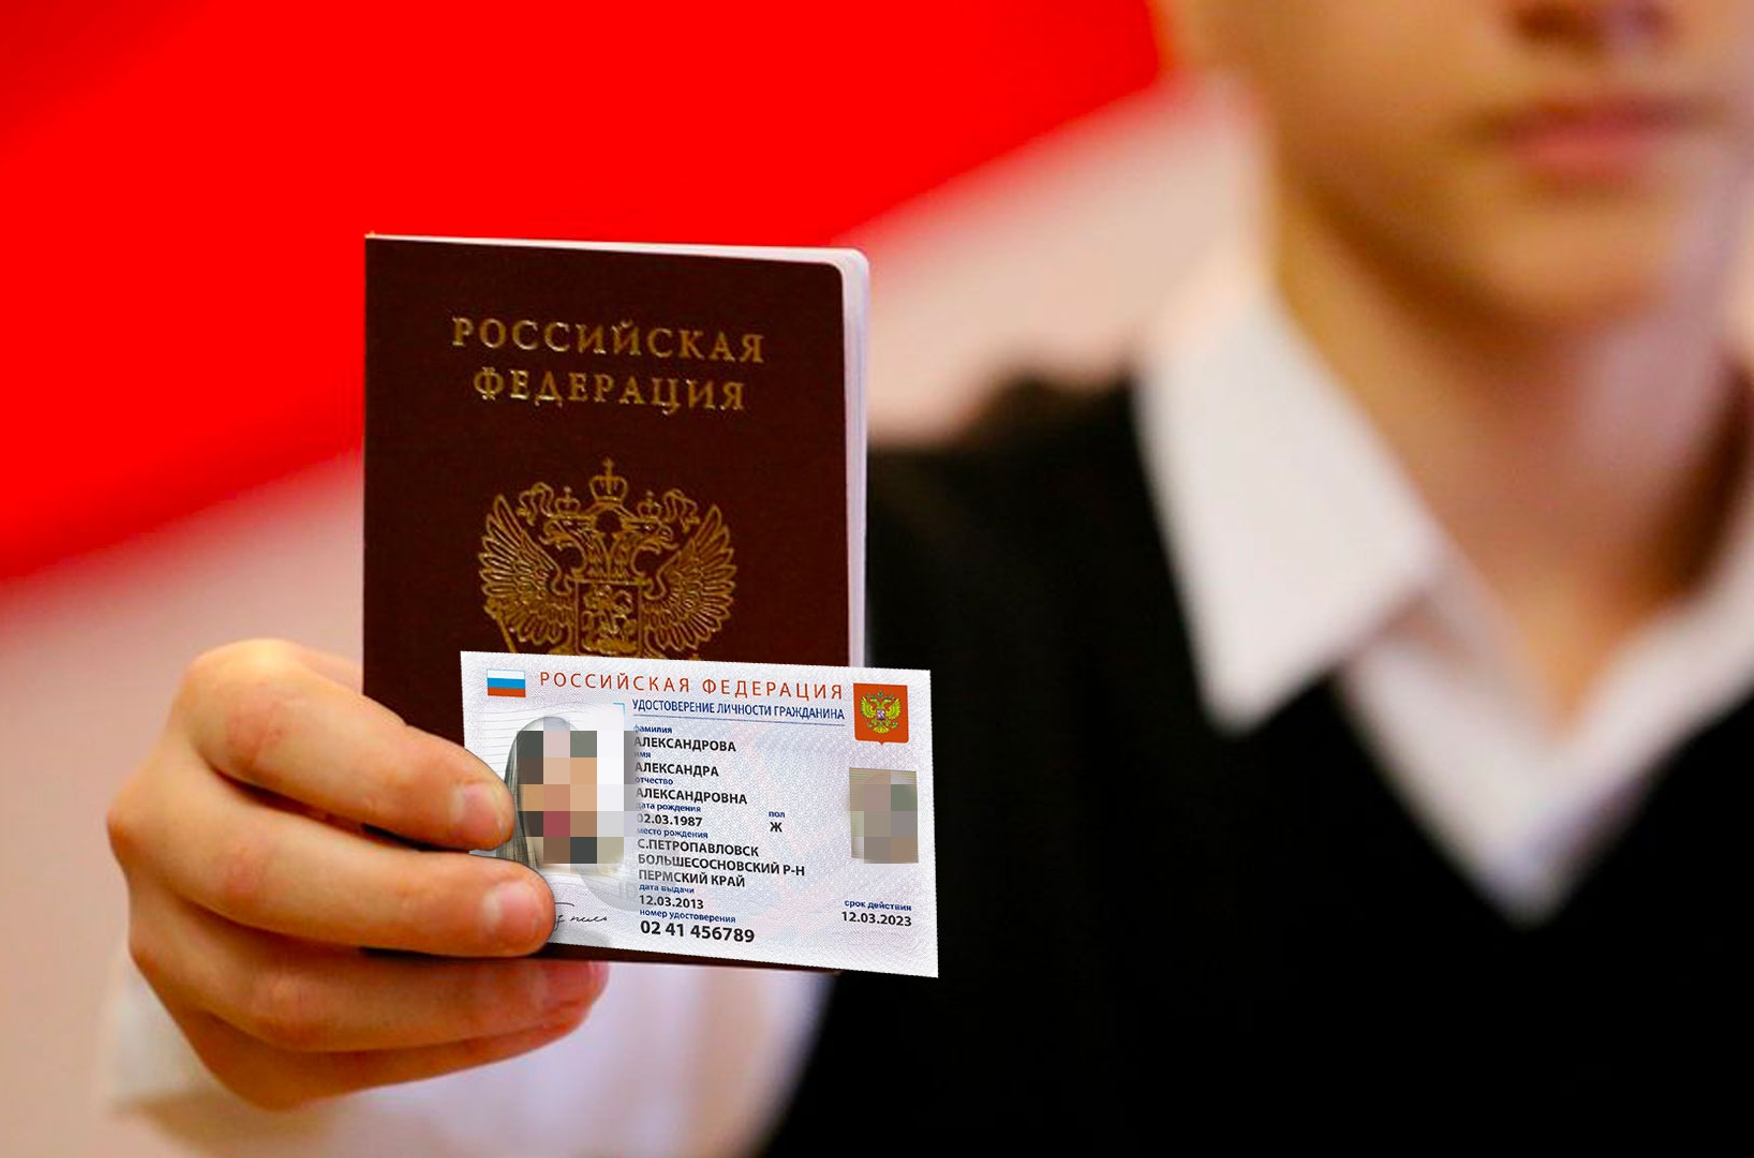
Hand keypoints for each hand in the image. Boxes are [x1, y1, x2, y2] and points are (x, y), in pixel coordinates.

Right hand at [107, 640, 606, 1108]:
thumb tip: (569, 817)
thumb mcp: (411, 706)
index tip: (496, 811)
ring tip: (561, 982)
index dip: (389, 776)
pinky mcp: (203, 1029)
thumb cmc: (383, 744)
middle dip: (419, 908)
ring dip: (443, 1003)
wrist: (308, 809)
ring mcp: (167, 933)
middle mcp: (164, 816)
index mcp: (218, 701)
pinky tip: (531, 1015)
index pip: (277, 731)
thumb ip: (465, 743)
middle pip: (265, 878)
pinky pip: (313, 1066)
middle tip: (537, 912)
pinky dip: (440, 1049)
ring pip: (284, 998)